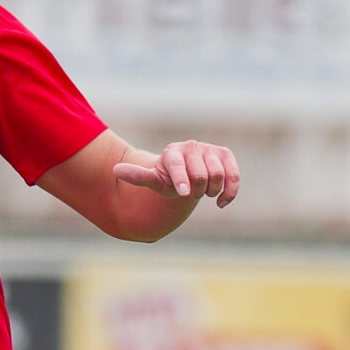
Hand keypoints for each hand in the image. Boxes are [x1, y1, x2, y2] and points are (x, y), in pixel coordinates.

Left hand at [116, 140, 239, 206]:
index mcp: (172, 152)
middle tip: (190, 193)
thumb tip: (115, 170)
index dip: (181, 180)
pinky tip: (220, 203)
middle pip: (201, 175)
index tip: (183, 194)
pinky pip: (233, 176)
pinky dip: (229, 192)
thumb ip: (137, 176)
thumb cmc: (167, 179)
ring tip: (203, 192)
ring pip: (217, 176)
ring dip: (211, 191)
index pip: (177, 166)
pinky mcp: (225, 155)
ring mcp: (209, 149)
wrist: (187, 173)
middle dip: (197, 191)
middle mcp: (191, 147)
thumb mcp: (153, 181)